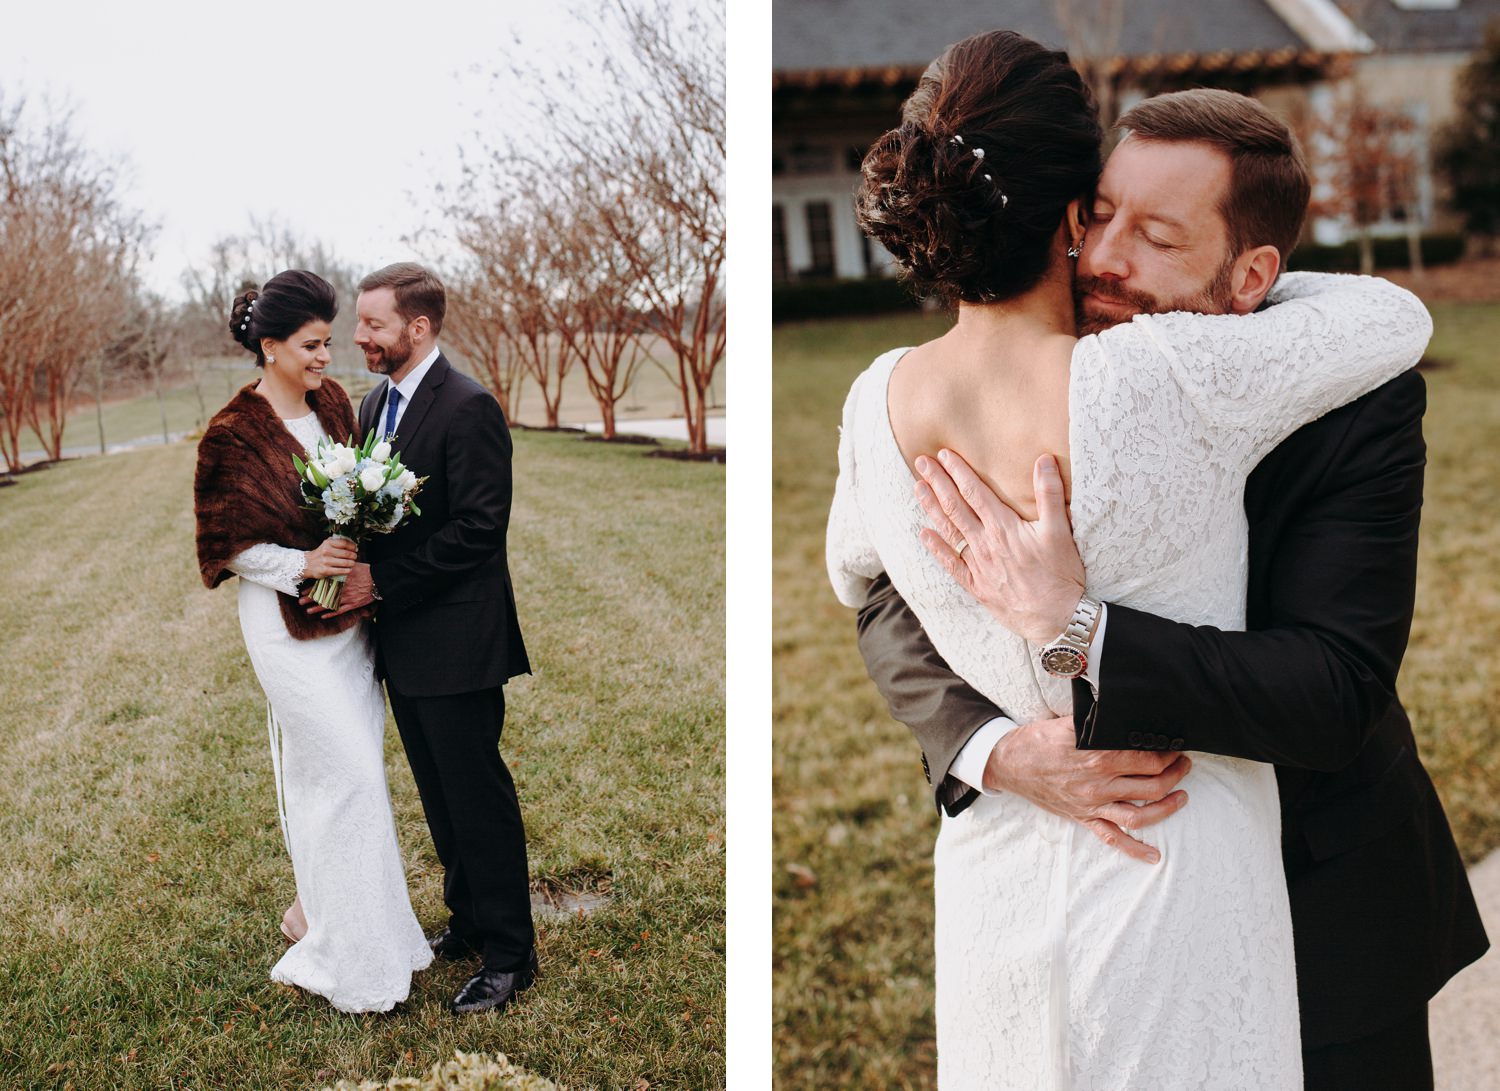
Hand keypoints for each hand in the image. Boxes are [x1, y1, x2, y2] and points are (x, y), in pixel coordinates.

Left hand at [302, 561, 375, 616]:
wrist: (380, 580)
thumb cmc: (367, 571)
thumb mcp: (353, 565)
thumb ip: (342, 566)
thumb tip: (333, 562)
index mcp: (340, 578)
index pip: (322, 584)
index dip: (312, 588)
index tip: (303, 591)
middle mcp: (341, 588)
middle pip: (323, 594)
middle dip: (311, 598)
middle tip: (300, 601)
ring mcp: (347, 597)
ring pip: (330, 604)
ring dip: (318, 608)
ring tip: (308, 611)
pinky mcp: (353, 604)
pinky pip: (340, 610)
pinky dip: (332, 613)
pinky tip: (323, 616)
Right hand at [303, 536, 356, 579]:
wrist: (306, 564)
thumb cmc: (321, 554)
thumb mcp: (327, 545)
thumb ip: (338, 543)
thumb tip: (354, 546)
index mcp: (328, 543)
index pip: (344, 543)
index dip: (353, 546)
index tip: (355, 549)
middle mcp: (326, 551)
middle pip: (347, 553)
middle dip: (354, 556)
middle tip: (354, 557)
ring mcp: (326, 561)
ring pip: (346, 563)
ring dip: (352, 563)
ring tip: (352, 563)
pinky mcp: (325, 571)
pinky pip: (341, 571)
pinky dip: (347, 570)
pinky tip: (348, 569)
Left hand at [915, 450, 1085, 641]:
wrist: (1057, 618)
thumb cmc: (1061, 575)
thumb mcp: (1060, 531)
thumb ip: (1050, 494)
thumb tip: (1043, 460)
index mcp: (1004, 527)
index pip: (974, 492)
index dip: (958, 471)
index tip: (943, 455)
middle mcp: (985, 543)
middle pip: (955, 507)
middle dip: (937, 482)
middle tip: (921, 463)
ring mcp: (978, 565)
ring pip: (948, 531)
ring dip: (931, 508)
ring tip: (917, 489)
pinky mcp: (977, 585)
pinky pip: (951, 564)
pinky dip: (936, 548)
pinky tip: (924, 534)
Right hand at [986, 717, 1190, 863]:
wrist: (1009, 763)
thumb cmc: (1038, 740)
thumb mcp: (1069, 722)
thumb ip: (1099, 721)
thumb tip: (1126, 710)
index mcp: (1098, 757)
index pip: (1147, 759)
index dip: (1168, 753)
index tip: (1176, 746)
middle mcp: (1099, 785)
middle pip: (1151, 786)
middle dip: (1175, 775)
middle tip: (1184, 764)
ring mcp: (1092, 805)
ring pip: (1140, 815)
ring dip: (1167, 807)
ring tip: (1181, 797)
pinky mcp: (1083, 817)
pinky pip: (1112, 838)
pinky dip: (1134, 849)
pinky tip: (1154, 855)